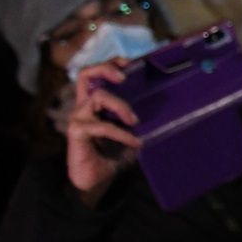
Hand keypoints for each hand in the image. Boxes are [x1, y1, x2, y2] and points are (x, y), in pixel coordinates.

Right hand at [65, 60, 142, 206]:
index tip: (130, 62)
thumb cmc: (113, 153)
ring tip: (135, 121)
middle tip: (124, 78)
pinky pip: (101, 126)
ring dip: (121, 106)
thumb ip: (136, 117)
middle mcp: (83, 105)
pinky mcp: (76, 132)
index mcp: (94, 101)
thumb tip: (166, 107)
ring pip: (98, 96)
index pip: (95, 74)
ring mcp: (78, 117)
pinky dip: (121, 134)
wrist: (96, 179)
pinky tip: (135, 142)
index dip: (110, 63)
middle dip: (106, 69)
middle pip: (86, 74)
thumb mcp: (129, 131)